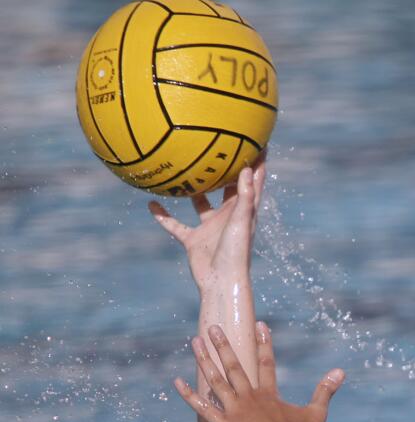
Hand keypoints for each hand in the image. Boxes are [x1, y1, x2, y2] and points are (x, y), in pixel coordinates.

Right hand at [149, 153, 266, 295]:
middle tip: (218, 144)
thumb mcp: (241, 220)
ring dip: (192, 190)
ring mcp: (209, 228)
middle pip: (227, 187)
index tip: (258, 139)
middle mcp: (227, 216)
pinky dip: (163, 216)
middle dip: (225, 168)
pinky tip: (150, 202)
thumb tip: (248, 168)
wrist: (221, 282)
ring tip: (181, 168)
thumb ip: (244, 196)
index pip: (253, 180)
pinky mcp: (194, 240)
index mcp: (242, 210)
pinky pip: (175, 225)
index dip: (257, 161)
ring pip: (199, 203)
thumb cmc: (236, 253)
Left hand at [175, 323, 343, 421]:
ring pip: (217, 380)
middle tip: (214, 327)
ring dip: (205, 360)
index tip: (259, 324)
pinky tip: (176, 381)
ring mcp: (237, 410)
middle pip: (235, 366)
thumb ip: (326, 390)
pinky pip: (203, 408)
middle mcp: (251, 397)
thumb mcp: (317, 413)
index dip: (263, 343)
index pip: (266, 363)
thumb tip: (341, 371)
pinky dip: (190, 395)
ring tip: (195, 341)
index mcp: (270, 395)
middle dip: (223, 345)